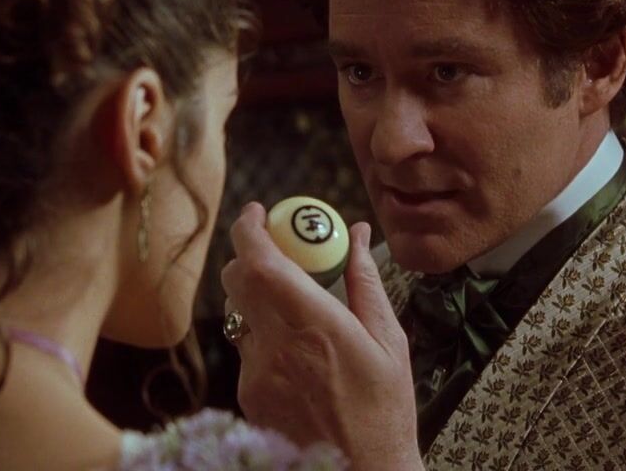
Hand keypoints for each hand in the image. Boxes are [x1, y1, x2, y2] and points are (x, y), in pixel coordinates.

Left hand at [221, 202, 421, 469]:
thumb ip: (365, 282)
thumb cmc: (384, 413)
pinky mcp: (248, 397)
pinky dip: (263, 338)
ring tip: (295, 310)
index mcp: (316, 326)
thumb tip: (359, 235)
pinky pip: (246, 349)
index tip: (259, 213)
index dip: (250, 229)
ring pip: (238, 314)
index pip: (262, 263)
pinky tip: (297, 356)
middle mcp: (277, 347)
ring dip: (257, 299)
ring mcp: (257, 374)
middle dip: (250, 256)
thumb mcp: (388, 342)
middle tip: (275, 251)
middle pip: (237, 280)